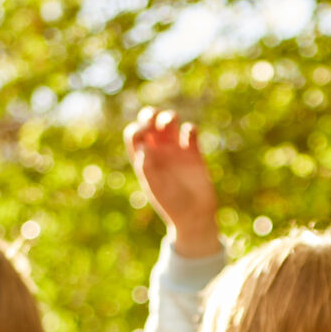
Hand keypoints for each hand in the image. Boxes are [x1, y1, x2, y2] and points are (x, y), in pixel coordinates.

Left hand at [127, 107, 219, 257]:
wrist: (196, 216)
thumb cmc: (173, 206)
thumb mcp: (157, 188)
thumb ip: (148, 167)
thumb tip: (144, 147)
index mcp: (144, 160)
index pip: (134, 135)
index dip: (138, 129)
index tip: (145, 135)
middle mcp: (158, 153)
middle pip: (149, 123)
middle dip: (150, 115)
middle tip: (156, 120)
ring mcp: (176, 152)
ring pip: (169, 123)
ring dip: (169, 116)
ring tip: (172, 121)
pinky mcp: (194, 153)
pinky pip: (190, 132)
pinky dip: (190, 128)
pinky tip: (190, 136)